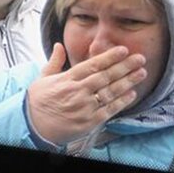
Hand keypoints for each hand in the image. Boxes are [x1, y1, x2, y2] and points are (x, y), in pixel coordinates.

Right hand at [26, 44, 146, 145]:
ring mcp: (84, 107)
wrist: (32, 127)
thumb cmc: (37, 103)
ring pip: (110, 92)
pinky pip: (109, 110)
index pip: (92, 65)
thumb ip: (55, 62)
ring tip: (141, 73)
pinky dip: (122, 102)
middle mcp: (77, 92)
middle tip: (140, 59)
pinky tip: (132, 94)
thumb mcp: (42, 79)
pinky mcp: (89, 122)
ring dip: (128, 82)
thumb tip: (59, 45)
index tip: (123, 50)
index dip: (109, 57)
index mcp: (67, 79)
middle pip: (105, 76)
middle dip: (124, 66)